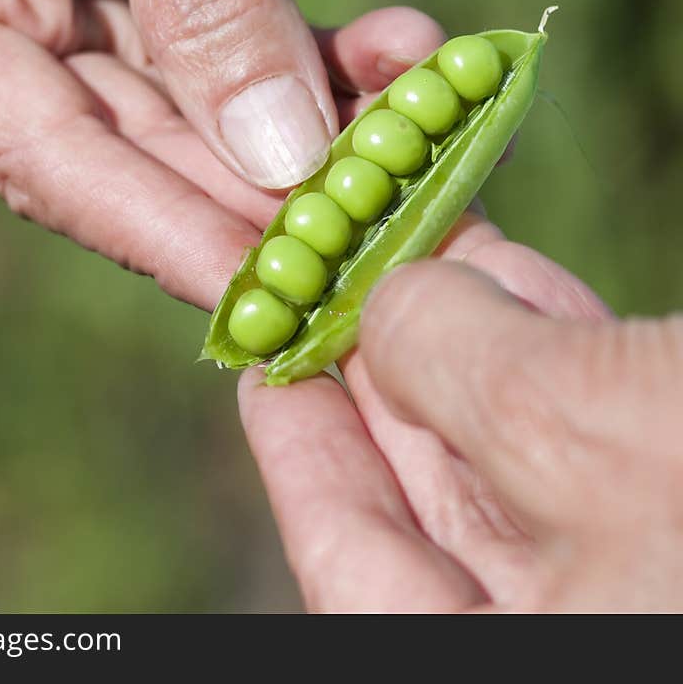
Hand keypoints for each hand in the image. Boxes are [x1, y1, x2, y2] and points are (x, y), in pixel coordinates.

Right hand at [0, 0, 442, 308]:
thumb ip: (203, 5)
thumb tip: (279, 164)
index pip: (47, 158)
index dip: (155, 237)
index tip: (255, 299)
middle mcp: (21, 30)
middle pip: (147, 166)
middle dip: (259, 214)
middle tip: (361, 258)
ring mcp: (119, 20)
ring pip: (226, 134)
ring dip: (328, 150)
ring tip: (417, 163)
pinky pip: (279, 68)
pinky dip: (352, 76)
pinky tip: (415, 63)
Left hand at [240, 214, 682, 611]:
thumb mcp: (574, 423)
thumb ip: (456, 362)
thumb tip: (396, 303)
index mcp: (493, 660)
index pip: (351, 564)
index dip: (302, 456)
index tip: (263, 377)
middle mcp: (562, 629)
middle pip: (431, 505)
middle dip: (387, 377)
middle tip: (343, 290)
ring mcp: (631, 583)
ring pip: (518, 461)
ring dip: (473, 348)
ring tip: (427, 260)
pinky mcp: (678, 521)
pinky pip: (597, 439)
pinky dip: (556, 356)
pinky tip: (517, 282)